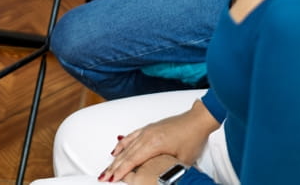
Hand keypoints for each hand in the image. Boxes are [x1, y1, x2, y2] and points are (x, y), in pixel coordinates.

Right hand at [101, 101, 218, 182]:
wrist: (196, 121)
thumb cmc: (192, 138)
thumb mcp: (182, 161)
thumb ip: (168, 169)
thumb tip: (162, 179)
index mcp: (153, 144)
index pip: (132, 161)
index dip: (121, 171)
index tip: (111, 179)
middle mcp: (147, 136)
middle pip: (126, 154)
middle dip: (113, 167)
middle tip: (103, 176)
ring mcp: (147, 131)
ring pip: (126, 146)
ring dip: (115, 158)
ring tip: (107, 167)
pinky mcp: (149, 128)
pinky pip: (131, 137)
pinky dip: (122, 144)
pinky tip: (117, 149)